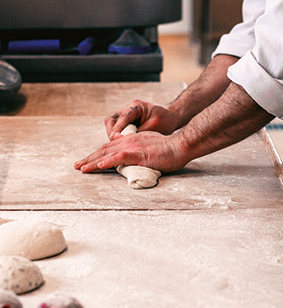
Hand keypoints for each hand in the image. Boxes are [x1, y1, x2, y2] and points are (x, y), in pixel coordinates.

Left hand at [74, 131, 188, 173]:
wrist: (179, 145)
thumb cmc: (167, 147)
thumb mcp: (148, 141)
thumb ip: (133, 142)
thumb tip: (119, 142)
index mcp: (130, 140)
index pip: (109, 147)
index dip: (97, 154)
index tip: (87, 160)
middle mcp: (128, 141)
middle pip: (104, 150)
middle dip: (90, 158)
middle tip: (77, 165)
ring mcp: (132, 147)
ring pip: (108, 154)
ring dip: (93, 161)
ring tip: (82, 168)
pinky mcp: (138, 154)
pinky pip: (119, 157)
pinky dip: (108, 161)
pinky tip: (99, 165)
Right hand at [105, 100, 179, 139]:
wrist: (171, 117)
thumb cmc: (165, 120)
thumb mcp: (154, 126)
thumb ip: (140, 131)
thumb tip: (127, 140)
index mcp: (136, 106)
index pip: (122, 117)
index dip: (117, 129)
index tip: (114, 138)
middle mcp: (129, 109)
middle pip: (111, 119)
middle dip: (111, 132)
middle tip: (115, 143)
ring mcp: (127, 115)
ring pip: (112, 124)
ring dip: (113, 135)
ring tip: (118, 145)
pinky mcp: (128, 122)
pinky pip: (118, 129)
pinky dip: (118, 136)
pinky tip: (122, 145)